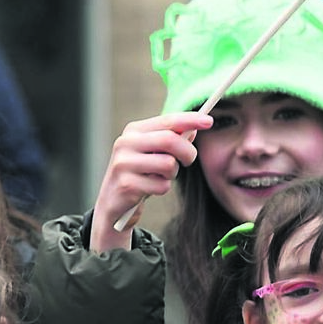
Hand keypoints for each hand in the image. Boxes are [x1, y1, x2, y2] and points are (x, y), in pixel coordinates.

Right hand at [90, 112, 212, 251]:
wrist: (113, 203)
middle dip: (187, 152)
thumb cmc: (138, 174)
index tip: (209, 121)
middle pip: (170, 140)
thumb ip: (171, 140)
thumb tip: (193, 130)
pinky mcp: (127, 184)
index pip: (167, 120)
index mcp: (133, 131)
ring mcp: (124, 164)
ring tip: (160, 177)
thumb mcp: (153, 154)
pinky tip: (149, 190)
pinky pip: (161, 185)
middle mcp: (125, 143)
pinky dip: (162, 189)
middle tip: (188, 161)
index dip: (190, 120)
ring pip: (168, 164)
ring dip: (172, 174)